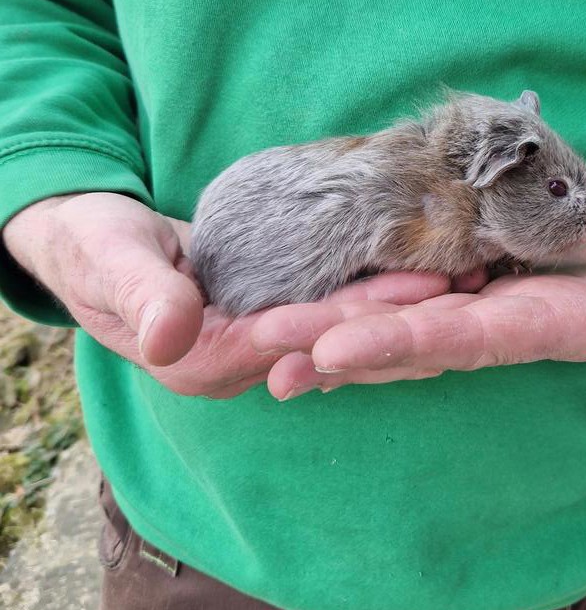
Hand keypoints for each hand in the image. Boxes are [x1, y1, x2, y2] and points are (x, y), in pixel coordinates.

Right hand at [1, 193, 461, 397]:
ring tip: (472, 276)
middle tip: (472, 280)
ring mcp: (261, 345)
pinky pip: (335, 306)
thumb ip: (144, 293)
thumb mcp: (108, 260)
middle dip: (406, 312)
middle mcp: (243, 364)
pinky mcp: (273, 320)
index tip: (423, 288)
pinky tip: (430, 268)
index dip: (361, 313)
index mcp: (204, 361)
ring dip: (407, 305)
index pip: (298, 337)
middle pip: (338, 340)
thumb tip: (173, 335)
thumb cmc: (91, 245)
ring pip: (346, 328)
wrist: (90, 245)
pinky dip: (380, 289)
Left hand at [250, 226, 585, 397]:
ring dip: (331, 326)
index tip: (337, 354)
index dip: (406, 345)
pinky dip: (357, 294)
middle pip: (410, 337)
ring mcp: (485, 304)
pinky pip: (410, 288)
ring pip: (399, 316)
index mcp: (548, 325)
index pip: (469, 340)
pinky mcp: (477, 279)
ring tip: (259, 336)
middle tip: (261, 350)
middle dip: (337, 344)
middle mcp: (502, 324)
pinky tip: (303, 298)